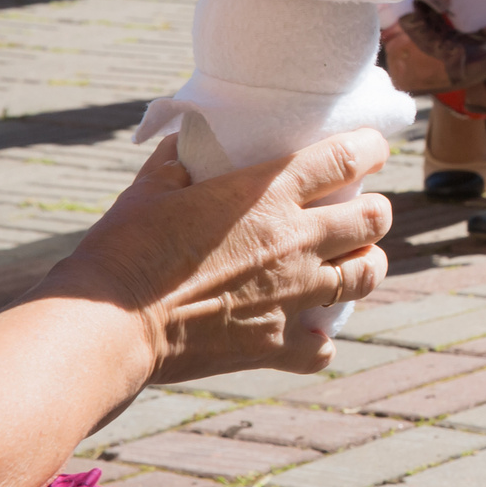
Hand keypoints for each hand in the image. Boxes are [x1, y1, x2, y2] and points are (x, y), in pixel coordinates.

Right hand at [28, 129, 393, 382]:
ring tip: (348, 265)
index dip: (371, 149)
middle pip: (376, 217)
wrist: (109, 326)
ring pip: (367, 276)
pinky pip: (323, 347)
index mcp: (269, 194)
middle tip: (357, 214)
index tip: (371, 150)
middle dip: (374, 212)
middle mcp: (295, 241)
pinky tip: (305, 332)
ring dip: (364, 266)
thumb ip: (177, 161)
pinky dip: (318, 340)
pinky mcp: (276, 344)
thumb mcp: (150, 188)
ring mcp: (293, 295)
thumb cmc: (124, 248)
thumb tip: (185, 139)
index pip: (349, 156)